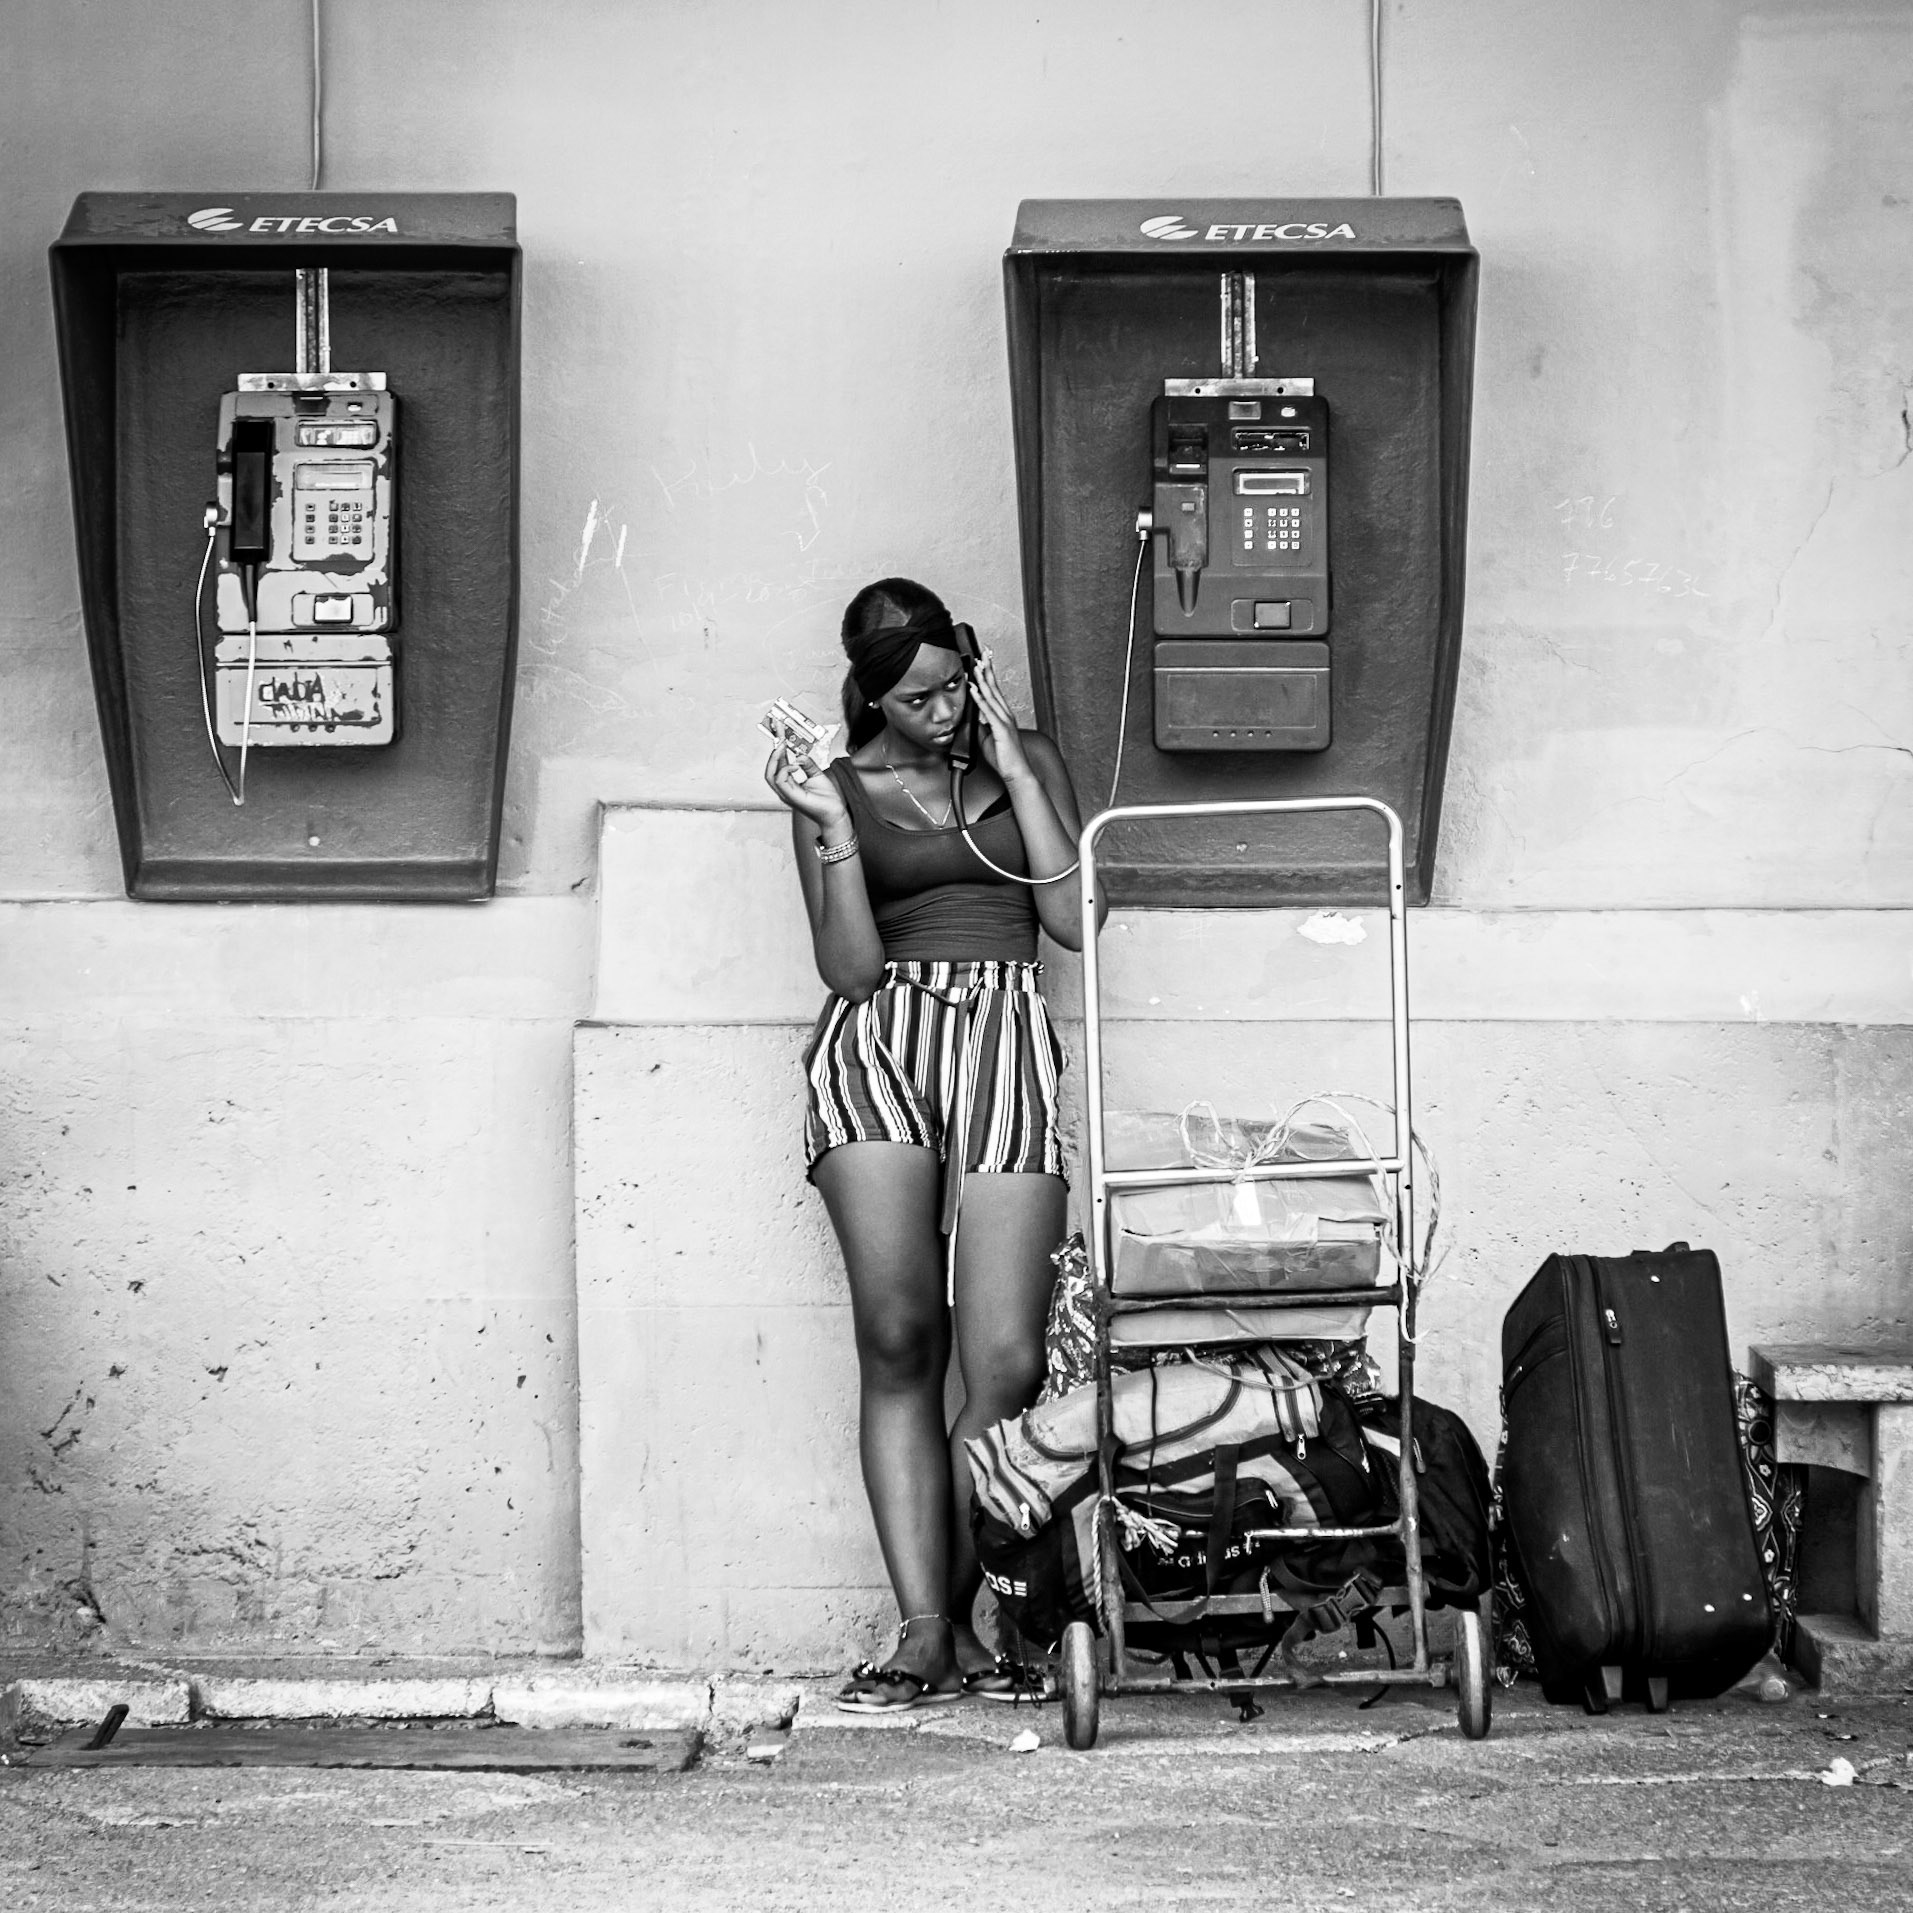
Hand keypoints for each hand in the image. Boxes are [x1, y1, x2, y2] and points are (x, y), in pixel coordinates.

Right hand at [764, 744, 848, 830]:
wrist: (834, 813)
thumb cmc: (826, 799)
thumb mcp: (817, 775)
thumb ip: (808, 764)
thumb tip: (799, 755)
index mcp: (789, 784)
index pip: (778, 766)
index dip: (778, 751)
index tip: (780, 737)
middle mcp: (785, 789)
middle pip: (769, 770)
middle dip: (773, 753)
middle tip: (779, 739)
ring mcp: (786, 794)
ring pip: (770, 775)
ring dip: (775, 759)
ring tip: (782, 747)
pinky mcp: (791, 797)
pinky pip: (780, 781)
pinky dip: (785, 770)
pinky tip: (794, 765)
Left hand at [968, 653, 1034, 785]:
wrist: (1016, 773)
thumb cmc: (1005, 758)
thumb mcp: (986, 738)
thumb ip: (980, 726)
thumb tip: (970, 717)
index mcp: (1003, 715)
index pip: (994, 690)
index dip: (988, 674)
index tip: (983, 660)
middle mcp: (1005, 714)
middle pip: (994, 687)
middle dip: (988, 668)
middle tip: (984, 652)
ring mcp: (1004, 721)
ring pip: (991, 695)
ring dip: (983, 679)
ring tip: (977, 665)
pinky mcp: (1001, 730)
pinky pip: (988, 712)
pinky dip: (980, 699)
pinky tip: (974, 689)